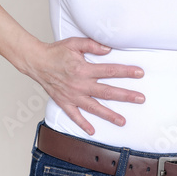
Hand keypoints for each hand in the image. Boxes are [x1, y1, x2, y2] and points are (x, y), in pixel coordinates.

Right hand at [25, 37, 144, 134]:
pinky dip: (82, 124)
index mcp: (84, 69)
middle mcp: (80, 84)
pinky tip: (93, 131)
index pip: (110, 71)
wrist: (36, 62)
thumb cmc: (56, 52)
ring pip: (94, 107)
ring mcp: (72, 95)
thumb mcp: (74, 43)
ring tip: (122, 121)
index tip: (140, 73)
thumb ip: (92, 45)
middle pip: (107, 92)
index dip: (126, 72)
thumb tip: (109, 49)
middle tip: (140, 99)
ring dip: (109, 115)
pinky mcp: (64, 102)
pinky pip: (74, 115)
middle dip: (125, 96)